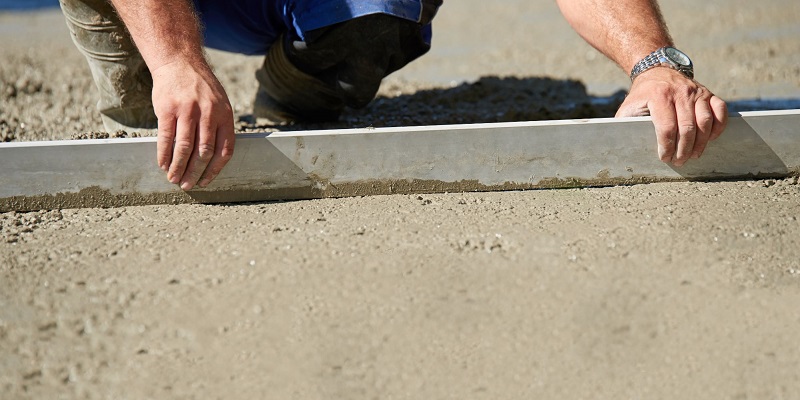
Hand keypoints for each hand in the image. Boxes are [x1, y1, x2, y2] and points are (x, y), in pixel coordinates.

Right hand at [151, 60, 234, 189]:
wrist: (179, 62)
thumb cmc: (201, 88)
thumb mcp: (219, 103)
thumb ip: (219, 127)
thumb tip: (214, 159)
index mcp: (225, 115)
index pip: (224, 150)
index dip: (215, 170)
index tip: (205, 182)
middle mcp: (208, 113)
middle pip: (204, 152)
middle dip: (195, 173)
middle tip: (187, 185)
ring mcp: (188, 110)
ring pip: (184, 147)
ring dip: (178, 167)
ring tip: (173, 179)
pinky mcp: (168, 108)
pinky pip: (166, 137)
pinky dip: (164, 154)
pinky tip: (162, 164)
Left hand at [616, 67, 727, 166]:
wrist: (657, 71)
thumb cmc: (642, 95)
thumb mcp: (629, 107)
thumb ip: (626, 124)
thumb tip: (622, 145)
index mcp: (659, 96)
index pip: (666, 127)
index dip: (667, 147)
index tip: (665, 158)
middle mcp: (680, 92)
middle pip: (687, 127)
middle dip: (684, 149)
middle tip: (680, 161)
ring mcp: (696, 92)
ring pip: (705, 121)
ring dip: (701, 142)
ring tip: (693, 155)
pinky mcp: (708, 93)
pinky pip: (720, 110)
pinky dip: (718, 127)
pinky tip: (710, 139)